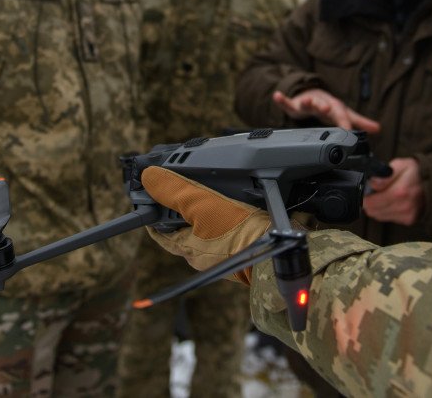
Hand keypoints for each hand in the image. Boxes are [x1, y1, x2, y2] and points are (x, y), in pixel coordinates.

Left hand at [141, 166, 270, 284]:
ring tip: (214, 187)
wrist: (283, 250)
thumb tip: (148, 178)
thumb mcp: (201, 205)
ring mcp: (227, 252)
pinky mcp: (247, 246)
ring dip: (210, 207)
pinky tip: (239, 200)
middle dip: (184, 206)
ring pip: (210, 226)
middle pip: (185, 226)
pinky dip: (231, 213)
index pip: (160, 229)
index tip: (151, 194)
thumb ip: (175, 191)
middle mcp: (205, 254)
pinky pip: (232, 228)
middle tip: (185, 183)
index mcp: (189, 248)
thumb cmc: (241, 234)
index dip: (154, 210)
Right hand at [272, 89, 381, 133]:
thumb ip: (359, 122)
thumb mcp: (344, 113)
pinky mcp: (294, 104)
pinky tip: (277, 96)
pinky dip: (282, 99)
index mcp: (334, 107)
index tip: (349, 133)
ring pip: (307, 102)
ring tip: (306, 100)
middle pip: (324, 106)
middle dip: (325, 107)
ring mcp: (306, 103)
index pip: (341, 116)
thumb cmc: (328, 106)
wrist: (312, 93)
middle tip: (327, 110)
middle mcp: (321, 104)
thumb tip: (378, 128)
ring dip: (307, 101)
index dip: (345, 124)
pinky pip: (287, 102)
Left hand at [363, 157, 424, 225]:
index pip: (370, 203)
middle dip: (370, 201)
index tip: (369, 189)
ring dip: (378, 207)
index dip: (366, 195)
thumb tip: (372, 183)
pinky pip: (389, 218)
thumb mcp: (400, 165)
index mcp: (400, 192)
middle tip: (376, 192)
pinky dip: (387, 211)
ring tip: (385, 196)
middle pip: (373, 211)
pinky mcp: (408, 220)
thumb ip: (384, 174)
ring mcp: (406, 215)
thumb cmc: (415, 172)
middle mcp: (403, 206)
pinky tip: (393, 202)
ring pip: (379, 216)